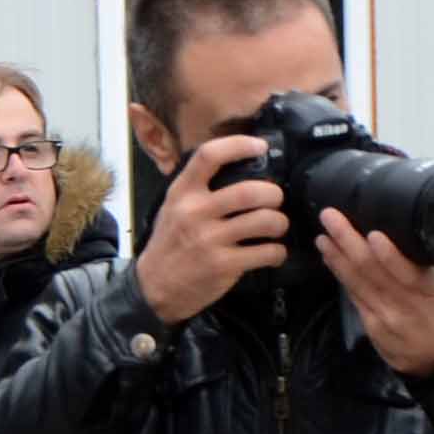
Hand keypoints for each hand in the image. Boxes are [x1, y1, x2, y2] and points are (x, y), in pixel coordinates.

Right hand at [134, 133, 288, 327]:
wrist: (153, 288)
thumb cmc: (169, 244)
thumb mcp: (172, 208)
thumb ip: (198, 188)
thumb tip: (240, 167)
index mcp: (182, 193)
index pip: (210, 156)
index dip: (240, 145)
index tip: (259, 147)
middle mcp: (195, 212)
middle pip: (251, 191)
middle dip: (274, 195)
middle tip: (275, 201)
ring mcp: (209, 240)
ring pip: (265, 221)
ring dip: (280, 223)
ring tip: (277, 227)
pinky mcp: (223, 265)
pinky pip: (266, 252)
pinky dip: (277, 252)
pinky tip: (272, 253)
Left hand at [320, 214, 433, 379]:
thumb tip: (417, 224)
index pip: (410, 271)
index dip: (389, 255)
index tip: (373, 234)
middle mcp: (408, 302)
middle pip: (372, 270)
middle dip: (348, 240)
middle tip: (331, 217)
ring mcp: (387, 315)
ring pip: (357, 281)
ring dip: (336, 255)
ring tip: (323, 234)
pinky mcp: (372, 324)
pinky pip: (353, 295)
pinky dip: (340, 273)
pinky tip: (329, 257)